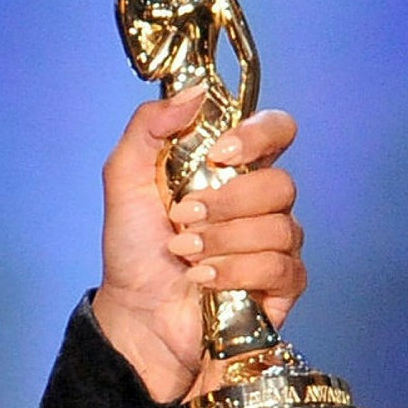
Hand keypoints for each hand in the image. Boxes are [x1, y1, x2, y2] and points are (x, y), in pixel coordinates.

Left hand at [90, 90, 307, 401]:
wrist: (135, 314)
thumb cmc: (134, 249)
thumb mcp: (125, 181)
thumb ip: (147, 129)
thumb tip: (193, 93)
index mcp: (232, 170)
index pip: (276, 131)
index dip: (258, 135)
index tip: (218, 153)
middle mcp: (261, 203)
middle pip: (281, 183)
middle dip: (226, 203)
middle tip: (182, 219)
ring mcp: (276, 244)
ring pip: (281, 227)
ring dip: (222, 240)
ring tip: (184, 253)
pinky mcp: (282, 286)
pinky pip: (282, 267)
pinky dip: (237, 271)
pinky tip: (205, 278)